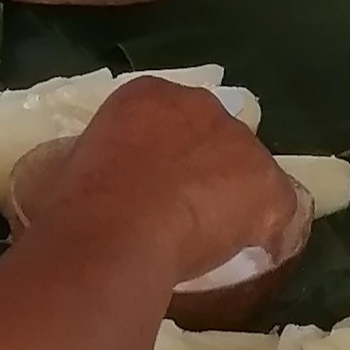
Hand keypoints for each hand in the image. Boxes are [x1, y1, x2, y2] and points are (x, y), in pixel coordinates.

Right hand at [15, 73, 303, 290]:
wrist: (116, 227)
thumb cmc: (78, 203)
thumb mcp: (72, 167)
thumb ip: (99, 163)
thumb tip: (94, 192)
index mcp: (148, 95)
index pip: (168, 119)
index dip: (166, 155)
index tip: (154, 185)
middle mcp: (201, 104)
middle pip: (213, 136)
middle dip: (204, 169)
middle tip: (183, 213)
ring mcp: (239, 142)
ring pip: (247, 170)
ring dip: (234, 198)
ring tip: (212, 238)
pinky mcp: (267, 183)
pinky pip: (277, 209)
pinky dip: (267, 232)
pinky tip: (248, 254)